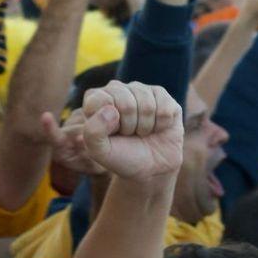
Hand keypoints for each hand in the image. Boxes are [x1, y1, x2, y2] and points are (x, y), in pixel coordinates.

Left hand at [42, 80, 182, 186]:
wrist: (150, 168)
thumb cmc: (121, 157)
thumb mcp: (99, 151)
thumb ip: (92, 132)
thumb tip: (111, 110)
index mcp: (96, 98)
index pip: (100, 100)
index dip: (109, 124)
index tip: (111, 134)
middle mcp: (118, 89)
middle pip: (126, 103)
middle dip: (129, 126)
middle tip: (129, 134)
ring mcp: (141, 90)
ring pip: (147, 105)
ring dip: (145, 126)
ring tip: (141, 131)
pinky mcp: (163, 96)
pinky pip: (165, 108)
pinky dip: (161, 125)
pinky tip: (156, 127)